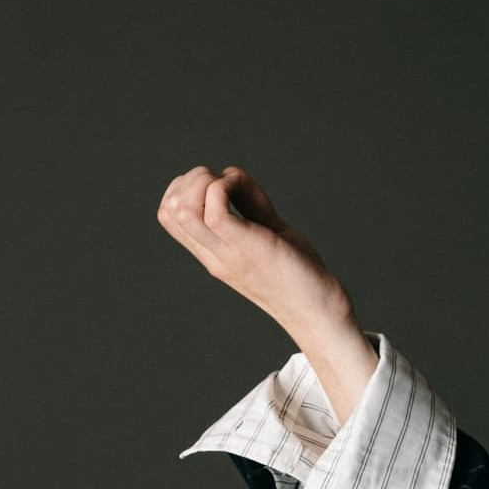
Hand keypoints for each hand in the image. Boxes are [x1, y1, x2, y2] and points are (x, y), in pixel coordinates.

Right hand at [156, 165, 352, 335]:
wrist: (319, 313)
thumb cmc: (300, 274)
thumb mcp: (269, 231)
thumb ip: (251, 206)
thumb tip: (232, 176)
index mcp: (213, 253)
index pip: (170, 215)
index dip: (186, 187)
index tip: (219, 182)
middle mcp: (213, 254)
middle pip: (169, 210)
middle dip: (192, 179)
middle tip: (226, 180)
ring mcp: (227, 253)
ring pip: (184, 209)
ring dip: (204, 182)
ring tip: (232, 183)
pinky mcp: (248, 249)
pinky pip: (216, 212)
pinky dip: (225, 188)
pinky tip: (245, 189)